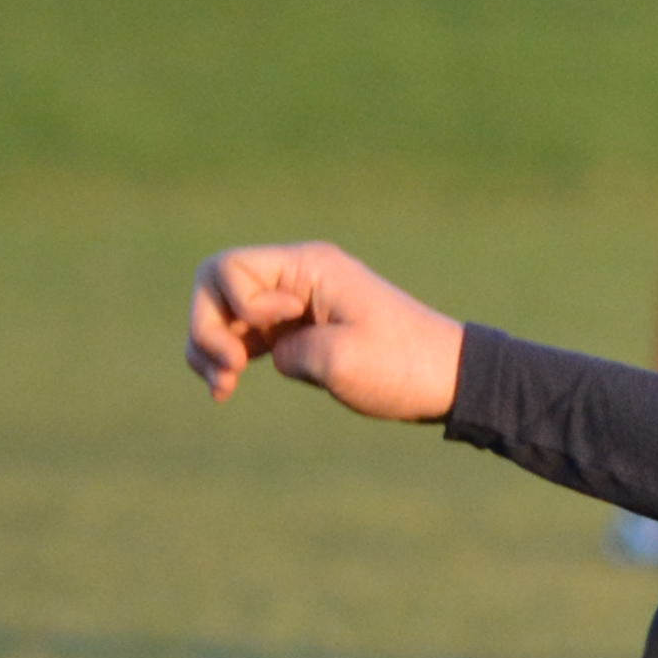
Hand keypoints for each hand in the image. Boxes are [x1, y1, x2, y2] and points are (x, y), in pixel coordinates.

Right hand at [183, 242, 464, 423]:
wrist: (451, 380)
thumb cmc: (403, 366)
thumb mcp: (339, 361)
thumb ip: (285, 350)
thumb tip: (269, 352)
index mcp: (309, 267)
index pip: (228, 268)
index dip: (234, 307)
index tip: (276, 335)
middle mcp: (297, 277)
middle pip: (215, 287)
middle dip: (206, 328)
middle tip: (227, 374)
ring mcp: (294, 304)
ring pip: (223, 313)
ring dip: (209, 348)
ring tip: (221, 390)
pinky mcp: (296, 332)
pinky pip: (243, 335)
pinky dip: (227, 359)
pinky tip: (225, 390)